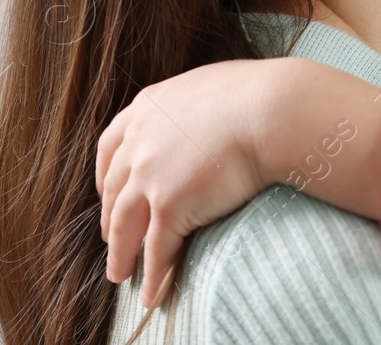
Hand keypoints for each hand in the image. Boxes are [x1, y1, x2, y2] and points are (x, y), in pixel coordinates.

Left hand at [96, 58, 279, 306]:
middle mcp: (140, 141)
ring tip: (121, 274)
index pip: (111, 146)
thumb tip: (205, 114)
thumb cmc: (260, 94)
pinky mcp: (169, 205)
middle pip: (113, 190)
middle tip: (113, 239)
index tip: (107, 193)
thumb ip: (192, 105)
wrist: (274, 110)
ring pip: (125, 225)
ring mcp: (150, 174)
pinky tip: (153, 293)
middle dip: (110, 218)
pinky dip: (152, 275)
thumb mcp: (211, 87)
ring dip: (121, 254)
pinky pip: (156, 250)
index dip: (106, 175)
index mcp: (148, 107)